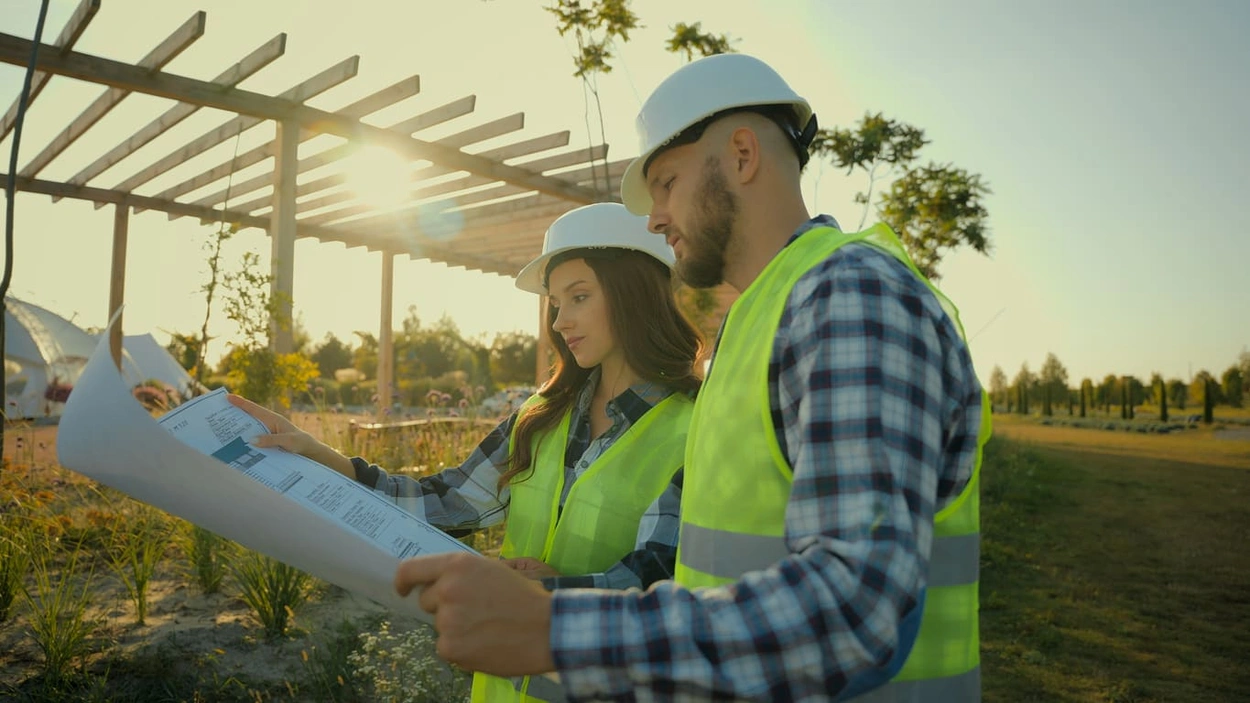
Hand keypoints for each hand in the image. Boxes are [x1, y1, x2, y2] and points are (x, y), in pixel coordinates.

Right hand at [227, 394, 352, 475]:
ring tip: (219, 431)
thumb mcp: (288, 442)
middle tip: (216, 414)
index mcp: (273, 419)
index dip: (241, 403)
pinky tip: (233, 447)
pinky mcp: (267, 443)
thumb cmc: (302, 444)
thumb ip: (271, 440)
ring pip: (248, 430)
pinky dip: (243, 442)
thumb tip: (251, 440)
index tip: (227, 397)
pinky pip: (252, 441)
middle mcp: (268, 425)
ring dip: (236, 430)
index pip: (254, 409)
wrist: (311, 454)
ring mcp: (267, 434)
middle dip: (233, 415)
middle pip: (248, 418)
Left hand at [395, 553, 555, 675]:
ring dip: (456, 628)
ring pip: (440, 625)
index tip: (403, 590)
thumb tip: (438, 583)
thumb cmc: (526, 597)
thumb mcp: (493, 570)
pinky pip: (446, 646)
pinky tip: (485, 643)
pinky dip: (462, 647)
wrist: (547, 628)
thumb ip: (462, 574)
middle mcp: (447, 590)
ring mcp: (447, 620)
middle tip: (475, 610)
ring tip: (487, 628)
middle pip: (427, 601)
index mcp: (458, 565)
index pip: (411, 569)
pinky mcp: (450, 648)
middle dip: (444, 606)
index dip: (403, 581)